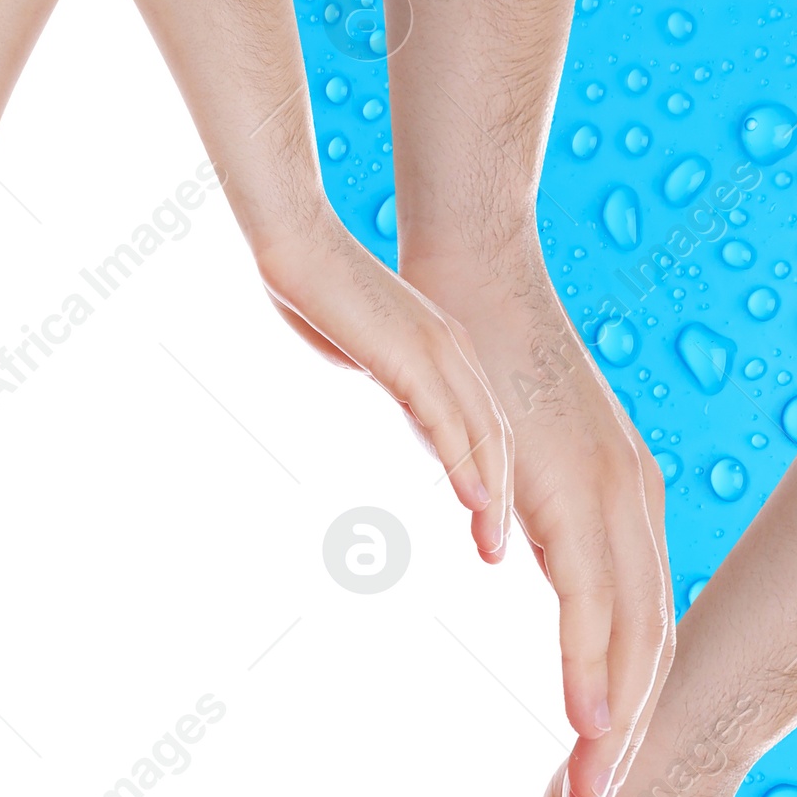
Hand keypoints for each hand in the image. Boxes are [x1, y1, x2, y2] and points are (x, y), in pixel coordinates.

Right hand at [255, 210, 511, 560]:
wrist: (295, 243)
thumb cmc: (311, 289)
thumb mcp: (357, 345)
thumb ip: (379, 370)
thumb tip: (376, 379)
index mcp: (442, 351)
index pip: (481, 424)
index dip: (490, 477)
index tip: (488, 523)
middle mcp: (453, 351)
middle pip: (494, 436)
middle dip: (501, 499)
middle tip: (496, 553)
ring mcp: (438, 351)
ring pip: (482, 434)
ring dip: (492, 497)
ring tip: (492, 547)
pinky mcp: (413, 355)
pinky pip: (449, 419)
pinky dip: (467, 463)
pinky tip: (476, 502)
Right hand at [401, 241, 673, 796]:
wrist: (464, 260)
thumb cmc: (473, 353)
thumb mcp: (507, 448)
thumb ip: (516, 502)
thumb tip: (500, 540)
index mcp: (614, 499)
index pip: (633, 628)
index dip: (620, 711)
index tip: (593, 783)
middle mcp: (629, 498)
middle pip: (649, 644)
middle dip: (630, 742)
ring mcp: (609, 486)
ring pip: (634, 627)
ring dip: (618, 718)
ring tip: (594, 794)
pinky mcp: (572, 477)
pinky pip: (594, 587)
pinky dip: (594, 658)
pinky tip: (583, 711)